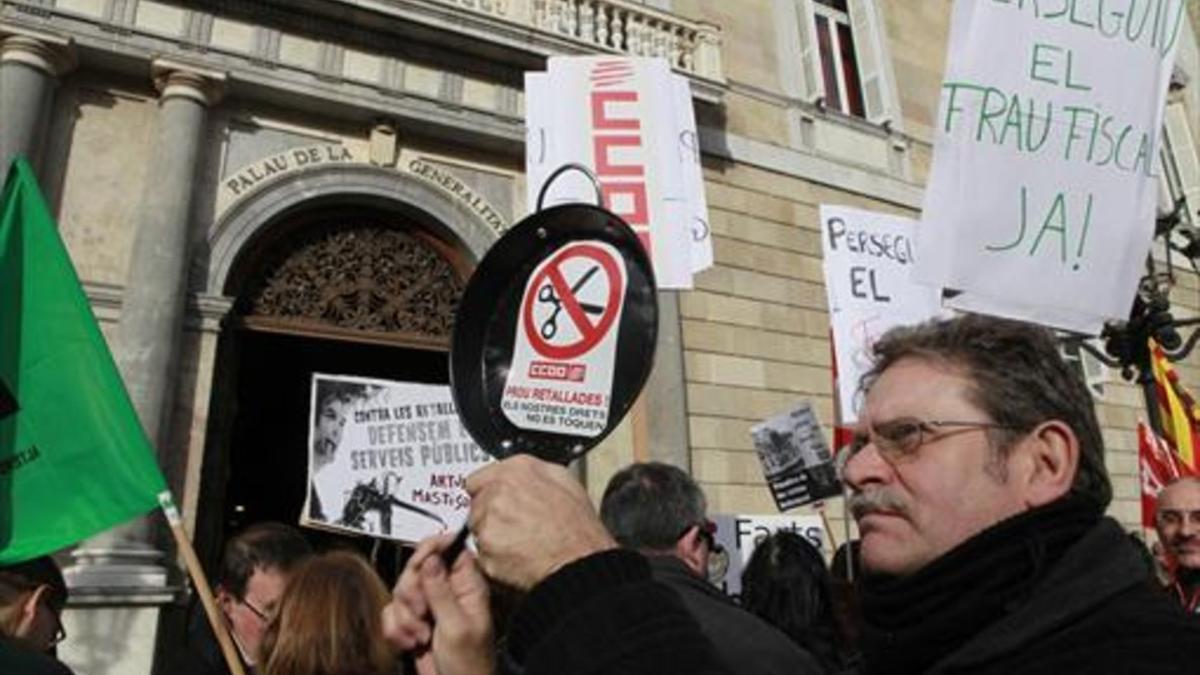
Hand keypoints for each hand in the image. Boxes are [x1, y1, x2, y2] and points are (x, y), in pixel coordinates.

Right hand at [381, 534, 493, 674]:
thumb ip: (442, 591)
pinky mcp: (413, 622)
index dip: (431, 549)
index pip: (450, 547)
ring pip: (401, 590)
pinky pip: (391, 612)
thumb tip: (433, 558)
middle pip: (417, 567)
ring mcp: (429, 607)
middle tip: (423, 613)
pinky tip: (411, 642)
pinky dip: (395, 629)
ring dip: (404, 616)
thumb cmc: (470, 666)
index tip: (418, 565)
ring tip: (422, 634)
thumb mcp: (456, 627)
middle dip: (412, 592)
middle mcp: (448, 592)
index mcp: (467, 586)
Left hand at [466, 455, 616, 589]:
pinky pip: (481, 552)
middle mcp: (498, 491)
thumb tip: (524, 474)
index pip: (478, 478)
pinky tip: (517, 555)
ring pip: (477, 528)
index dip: (487, 491)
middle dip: (490, 514)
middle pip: (476, 503)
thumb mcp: (566, 482)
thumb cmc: (578, 529)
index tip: (493, 500)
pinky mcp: (485, 548)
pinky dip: (495, 556)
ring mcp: (489, 520)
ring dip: (492, 535)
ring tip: (520, 541)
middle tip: (515, 525)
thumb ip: (535, 473)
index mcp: (517, 470)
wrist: (578, 563)